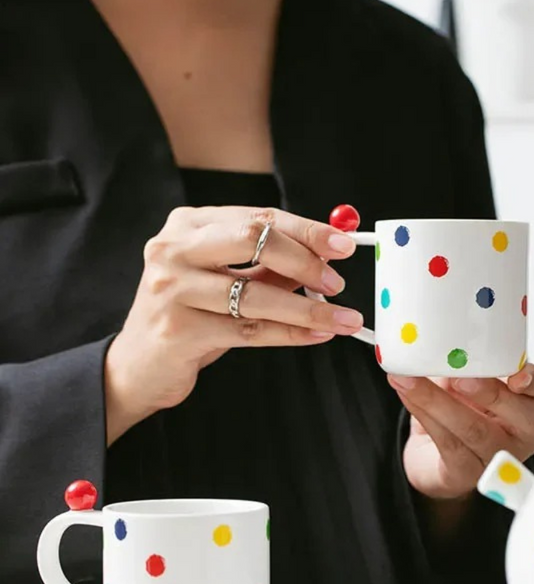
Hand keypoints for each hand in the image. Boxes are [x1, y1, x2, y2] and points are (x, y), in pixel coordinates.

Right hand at [105, 206, 362, 443]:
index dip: (307, 230)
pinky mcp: (178, 329)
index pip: (258, 216)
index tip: (343, 245)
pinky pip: (250, 330)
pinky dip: (291, 333)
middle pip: (253, 239)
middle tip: (337, 282)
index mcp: (188, 225)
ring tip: (343, 318)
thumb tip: (325, 257)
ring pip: (256, 293)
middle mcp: (174, 248)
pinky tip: (318, 334)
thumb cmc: (190, 317)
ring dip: (308, 308)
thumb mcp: (228, 283)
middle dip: (305, 260)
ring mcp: (171, 288)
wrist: (140, 366)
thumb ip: (269, 267)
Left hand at [388, 365, 533, 500]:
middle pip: (527, 420)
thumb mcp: (473, 377)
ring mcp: (499, 456)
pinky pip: (448, 444)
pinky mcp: (468, 473)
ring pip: (476, 431)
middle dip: (493, 395)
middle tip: (461, 380)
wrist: (434, 454)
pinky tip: (406, 393)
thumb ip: (470, 361)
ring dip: (438, 402)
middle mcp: (525, 433)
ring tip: (412, 380)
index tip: (518, 375)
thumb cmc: (464, 408)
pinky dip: (424, 414)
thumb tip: (444, 340)